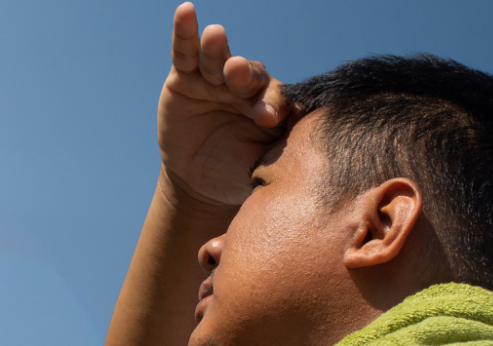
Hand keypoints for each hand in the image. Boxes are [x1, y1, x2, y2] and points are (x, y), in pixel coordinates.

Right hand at [158, 3, 290, 207]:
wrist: (197, 182)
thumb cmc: (235, 174)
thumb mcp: (260, 167)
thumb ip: (280, 152)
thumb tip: (308, 141)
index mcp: (270, 105)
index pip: (276, 98)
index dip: (273, 103)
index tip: (268, 116)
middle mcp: (245, 87)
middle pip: (248, 73)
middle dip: (243, 72)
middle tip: (237, 71)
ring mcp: (214, 79)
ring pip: (217, 59)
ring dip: (217, 48)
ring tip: (216, 36)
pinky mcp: (184, 77)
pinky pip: (185, 53)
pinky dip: (185, 32)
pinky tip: (186, 12)